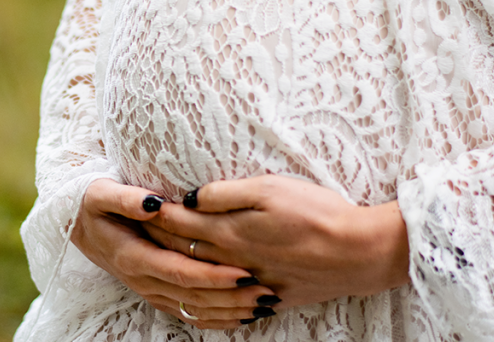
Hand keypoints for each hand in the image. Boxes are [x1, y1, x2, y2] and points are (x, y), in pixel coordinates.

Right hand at [72, 179, 278, 328]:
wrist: (78, 225)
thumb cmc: (94, 205)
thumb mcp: (102, 194)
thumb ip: (127, 199)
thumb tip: (154, 204)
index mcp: (134, 257)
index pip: (180, 271)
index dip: (212, 275)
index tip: (244, 271)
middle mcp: (143, 280)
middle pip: (193, 297)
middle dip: (232, 297)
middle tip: (266, 292)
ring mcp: (150, 290)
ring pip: (194, 310)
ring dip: (230, 310)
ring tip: (264, 305)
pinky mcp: (157, 293)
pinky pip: (190, 313)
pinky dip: (217, 317)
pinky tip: (243, 314)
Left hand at [143, 175, 409, 309]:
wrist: (361, 252)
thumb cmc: (317, 212)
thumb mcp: (269, 188)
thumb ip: (225, 193)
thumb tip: (191, 196)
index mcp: (230, 232)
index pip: (178, 222)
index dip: (153, 213)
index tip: (134, 205)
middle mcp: (233, 262)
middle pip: (183, 252)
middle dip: (155, 240)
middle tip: (132, 230)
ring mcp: (250, 284)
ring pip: (201, 281)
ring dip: (176, 270)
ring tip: (155, 260)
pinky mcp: (269, 299)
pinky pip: (228, 306)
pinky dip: (207, 303)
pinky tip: (197, 302)